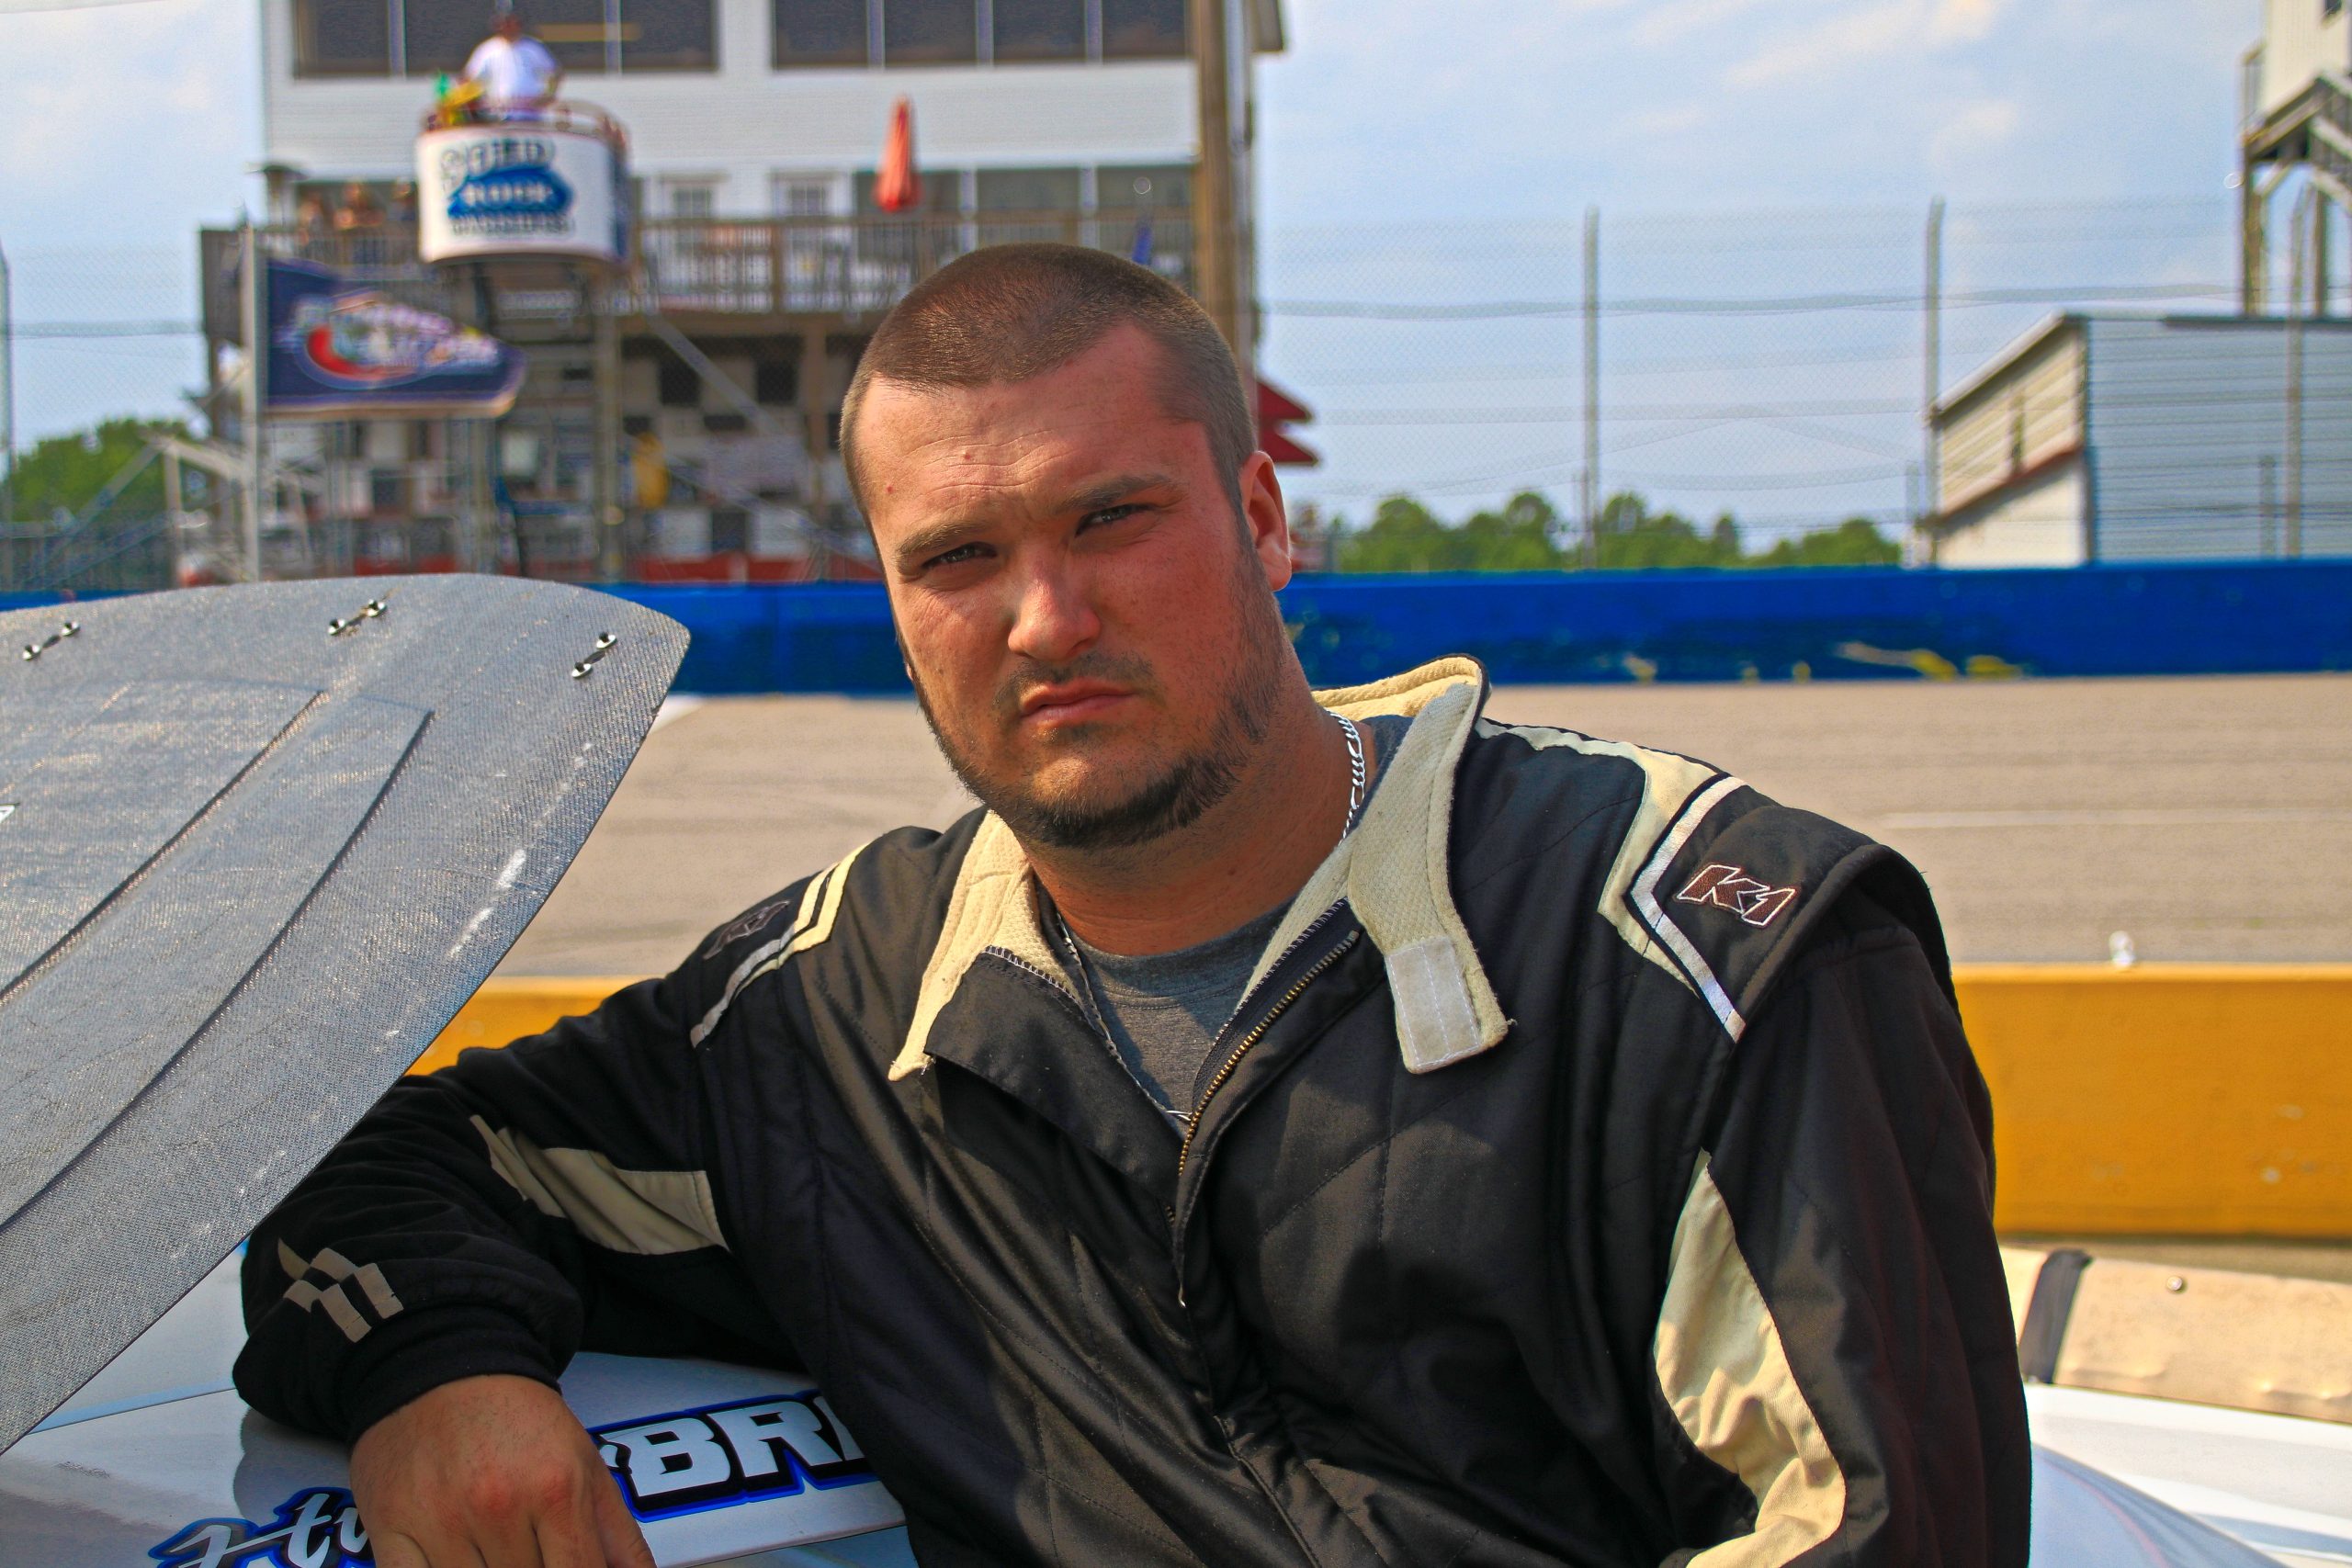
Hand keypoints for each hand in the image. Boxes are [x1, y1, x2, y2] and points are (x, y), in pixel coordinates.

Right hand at [350, 1374, 654, 1567]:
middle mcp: (498, 1508)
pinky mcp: (389, 1529)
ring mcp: (440, 1522)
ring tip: (497, 1552)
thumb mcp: (585, 1465)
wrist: (445, 1365)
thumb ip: (618, 1538)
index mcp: (556, 1491)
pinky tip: (456, 1561)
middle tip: (533, 1553)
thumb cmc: (521, 1422)